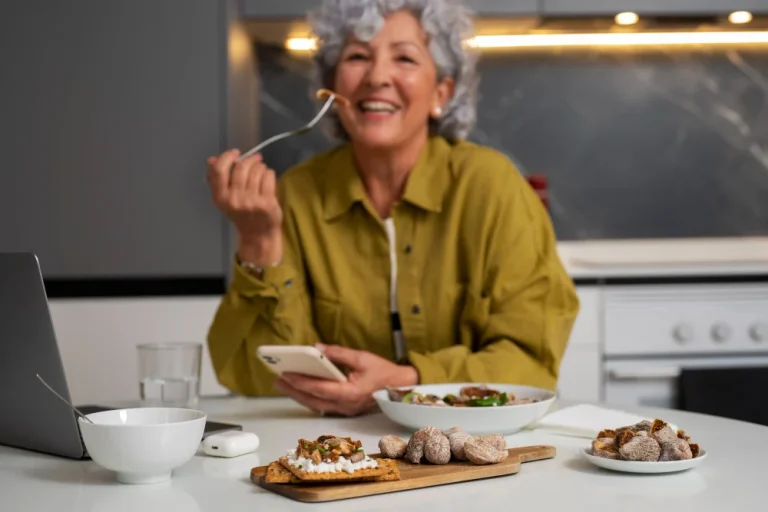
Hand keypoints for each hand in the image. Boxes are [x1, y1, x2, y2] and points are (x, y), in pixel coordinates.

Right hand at [206, 149, 282, 264]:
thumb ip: (216, 180)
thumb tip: (211, 159)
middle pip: (241, 167)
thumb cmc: (241, 214)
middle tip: (255, 159)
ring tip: (261, 170)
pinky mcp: (267, 203)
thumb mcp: (224, 199)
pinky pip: (268, 177)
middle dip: (250, 159)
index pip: (219, 170)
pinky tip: (268, 178)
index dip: (227, 157)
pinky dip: (269, 173)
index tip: (236, 153)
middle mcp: (234, 199)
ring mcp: (251, 201)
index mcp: (221, 197)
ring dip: (260, 166)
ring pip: (257, 170)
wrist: (258, 235)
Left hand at [274, 343, 418, 416]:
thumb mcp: (362, 357)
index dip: (301, 382)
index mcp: (350, 393)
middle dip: (294, 390)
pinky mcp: (345, 410)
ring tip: (284, 385)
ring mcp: (345, 410)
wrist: (401, 388)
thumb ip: (338, 353)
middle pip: (313, 401)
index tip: (286, 375)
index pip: (320, 388)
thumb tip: (317, 349)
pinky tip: (300, 391)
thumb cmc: (383, 372)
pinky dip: (310, 398)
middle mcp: (345, 406)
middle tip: (277, 380)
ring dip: (298, 395)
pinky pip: (323, 406)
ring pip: (316, 405)